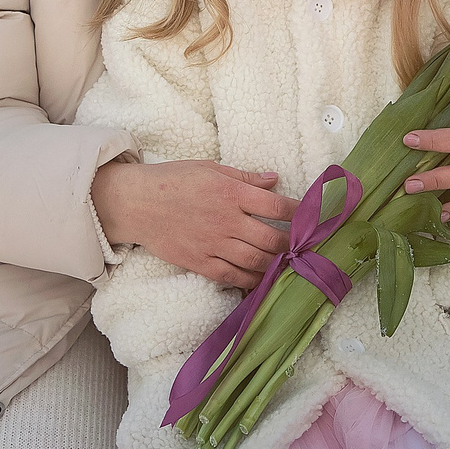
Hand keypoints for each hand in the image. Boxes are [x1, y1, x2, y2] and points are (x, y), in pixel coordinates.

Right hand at [92, 159, 295, 289]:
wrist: (136, 203)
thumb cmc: (172, 180)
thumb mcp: (210, 168)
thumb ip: (244, 177)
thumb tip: (275, 180)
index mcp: (230, 192)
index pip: (276, 205)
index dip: (299, 212)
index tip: (313, 216)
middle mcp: (226, 220)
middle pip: (271, 237)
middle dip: (293, 243)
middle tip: (306, 246)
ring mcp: (213, 243)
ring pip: (256, 260)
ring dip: (277, 263)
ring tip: (290, 263)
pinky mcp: (200, 262)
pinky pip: (232, 276)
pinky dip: (251, 280)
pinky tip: (263, 279)